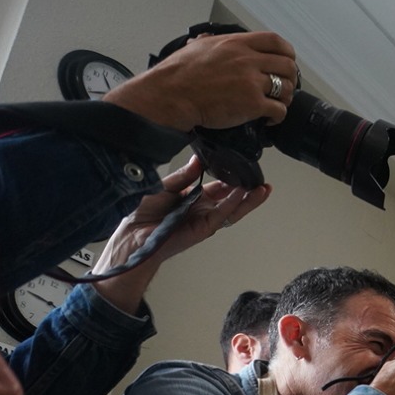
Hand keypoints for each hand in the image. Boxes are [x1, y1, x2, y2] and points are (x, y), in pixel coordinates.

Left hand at [90, 157, 268, 312]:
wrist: (132, 234)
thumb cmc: (142, 212)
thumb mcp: (164, 185)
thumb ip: (183, 176)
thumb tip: (198, 160)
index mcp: (194, 197)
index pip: (219, 186)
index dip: (232, 178)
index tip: (243, 167)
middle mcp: (202, 209)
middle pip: (232, 199)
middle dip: (248, 191)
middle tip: (262, 181)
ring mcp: (204, 220)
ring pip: (232, 210)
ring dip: (249, 200)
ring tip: (263, 189)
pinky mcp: (203, 229)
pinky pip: (221, 216)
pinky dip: (233, 205)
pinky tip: (242, 195)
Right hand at [105, 30, 299, 132]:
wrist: (171, 94)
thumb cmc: (178, 73)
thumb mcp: (198, 46)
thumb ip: (212, 42)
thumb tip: (208, 39)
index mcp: (237, 44)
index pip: (275, 41)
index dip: (287, 53)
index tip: (287, 61)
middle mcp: (247, 60)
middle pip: (288, 66)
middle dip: (290, 78)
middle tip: (283, 87)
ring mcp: (251, 82)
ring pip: (287, 88)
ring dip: (285, 98)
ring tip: (275, 104)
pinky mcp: (252, 104)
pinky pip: (279, 110)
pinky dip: (278, 116)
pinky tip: (269, 119)